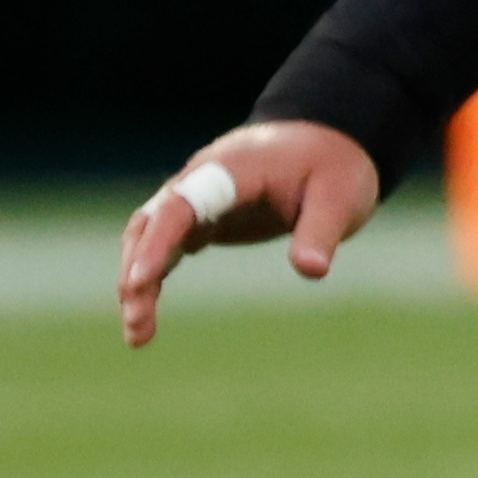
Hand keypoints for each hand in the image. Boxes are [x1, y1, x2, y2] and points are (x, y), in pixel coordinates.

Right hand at [112, 121, 381, 347]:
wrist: (327, 141)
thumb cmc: (334, 166)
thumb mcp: (341, 197)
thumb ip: (321, 232)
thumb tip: (311, 271)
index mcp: (231, 168)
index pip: (181, 204)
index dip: (158, 243)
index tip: (139, 282)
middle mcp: (201, 179)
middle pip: (152, 224)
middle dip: (136, 273)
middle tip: (136, 325)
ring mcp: (198, 198)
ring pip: (150, 237)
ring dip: (137, 282)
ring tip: (138, 336)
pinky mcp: (204, 216)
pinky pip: (165, 245)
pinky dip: (152, 276)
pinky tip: (145, 314)